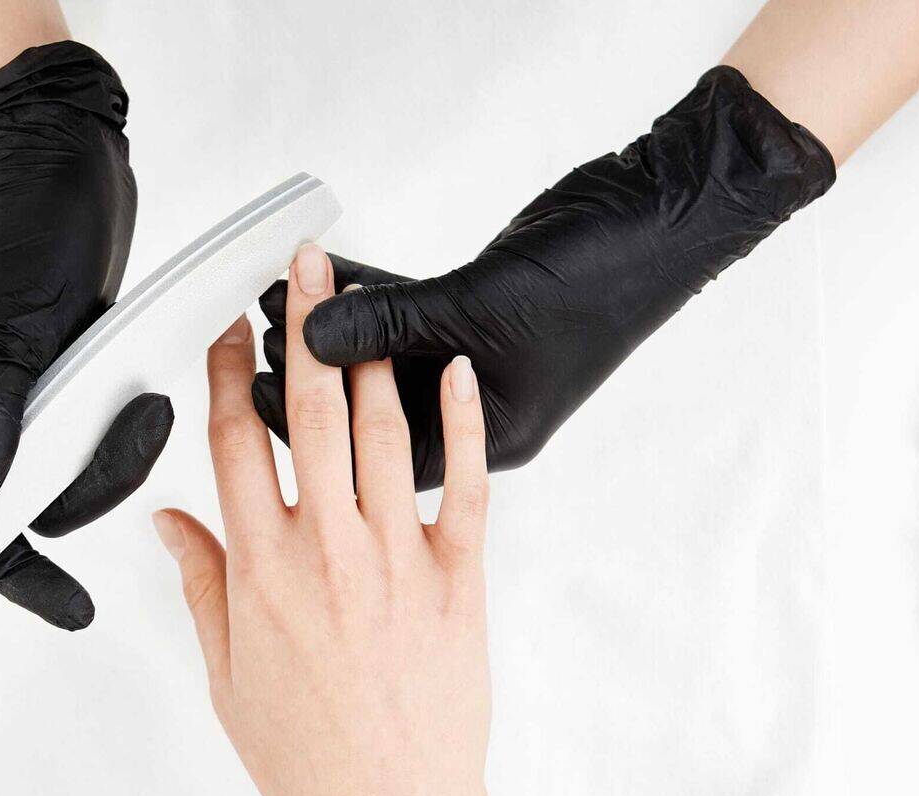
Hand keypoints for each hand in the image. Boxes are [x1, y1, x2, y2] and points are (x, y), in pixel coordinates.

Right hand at [0, 41, 172, 628]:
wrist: (65, 163)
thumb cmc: (28, 228)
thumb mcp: (9, 324)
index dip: (22, 579)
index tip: (74, 610)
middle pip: (45, 504)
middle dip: (102, 482)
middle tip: (143, 425)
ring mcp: (31, 401)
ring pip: (83, 472)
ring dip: (126, 449)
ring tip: (152, 397)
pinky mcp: (72, 381)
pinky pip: (101, 433)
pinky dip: (130, 425)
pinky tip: (150, 394)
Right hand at [154, 247, 669, 795]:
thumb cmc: (308, 759)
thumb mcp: (226, 675)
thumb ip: (202, 584)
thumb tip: (170, 520)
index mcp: (260, 569)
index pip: (231, 444)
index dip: (225, 373)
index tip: (226, 328)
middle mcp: (325, 549)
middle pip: (308, 412)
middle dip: (303, 326)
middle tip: (303, 266)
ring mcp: (395, 559)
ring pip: (382, 433)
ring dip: (371, 359)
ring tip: (365, 303)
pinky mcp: (457, 579)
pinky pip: (462, 485)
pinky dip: (462, 425)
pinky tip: (456, 375)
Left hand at [253, 67, 833, 488]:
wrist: (662, 216)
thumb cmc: (602, 279)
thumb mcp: (483, 308)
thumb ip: (393, 324)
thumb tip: (312, 337)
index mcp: (498, 437)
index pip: (388, 456)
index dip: (320, 429)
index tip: (259, 395)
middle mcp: (484, 412)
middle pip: (379, 410)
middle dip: (318, 377)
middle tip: (256, 349)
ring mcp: (482, 368)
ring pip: (391, 359)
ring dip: (338, 329)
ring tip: (281, 301)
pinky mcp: (479, 319)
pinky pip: (409, 317)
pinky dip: (370, 295)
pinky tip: (327, 274)